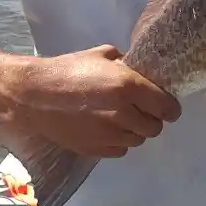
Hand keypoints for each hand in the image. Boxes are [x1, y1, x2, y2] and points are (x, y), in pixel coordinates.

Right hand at [18, 44, 180, 158]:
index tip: (168, 106)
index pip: (166, 106)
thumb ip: (125, 64)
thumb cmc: (68, 69)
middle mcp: (123, 113)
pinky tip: (107, 129)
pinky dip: (118, 141)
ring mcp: (109, 135)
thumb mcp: (101, 55)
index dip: (170, 107)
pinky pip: (120, 151)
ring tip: (121, 118)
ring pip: (138, 140)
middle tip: (142, 110)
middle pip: (155, 128)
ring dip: (135, 131)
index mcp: (128, 86)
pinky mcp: (95, 149)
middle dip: (152, 119)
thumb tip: (138, 71)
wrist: (34, 96)